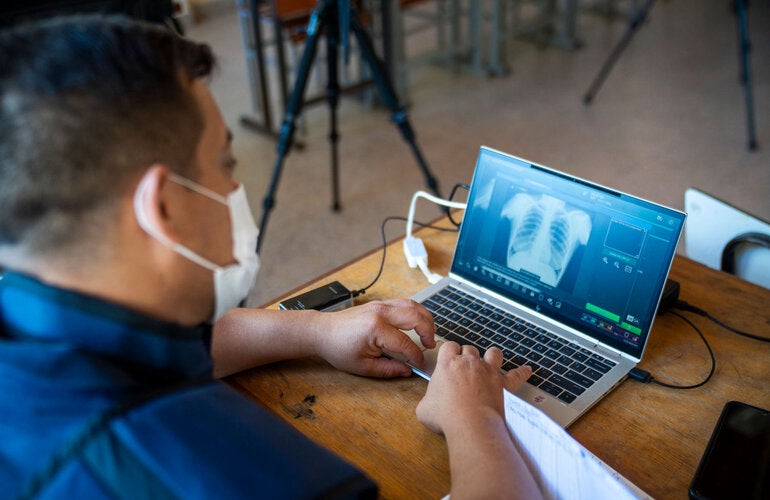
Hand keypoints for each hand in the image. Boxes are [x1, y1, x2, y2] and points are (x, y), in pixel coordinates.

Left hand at [314, 299, 436, 377]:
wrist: (323, 332)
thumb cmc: (338, 348)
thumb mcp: (363, 366)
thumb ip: (388, 369)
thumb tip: (407, 370)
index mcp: (376, 329)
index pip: (406, 343)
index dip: (416, 356)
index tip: (420, 364)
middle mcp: (381, 312)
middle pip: (416, 317)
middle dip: (428, 331)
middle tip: (430, 345)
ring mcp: (380, 305)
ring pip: (412, 305)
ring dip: (425, 318)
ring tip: (429, 333)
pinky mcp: (379, 303)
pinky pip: (404, 303)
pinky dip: (415, 311)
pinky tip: (418, 323)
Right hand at [416, 342, 531, 434]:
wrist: (471, 424)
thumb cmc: (447, 416)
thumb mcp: (424, 409)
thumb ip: (427, 400)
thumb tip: (428, 404)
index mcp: (448, 364)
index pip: (449, 346)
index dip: (449, 351)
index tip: (449, 358)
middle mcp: (469, 363)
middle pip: (470, 349)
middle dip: (467, 356)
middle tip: (465, 367)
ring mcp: (488, 371)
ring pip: (493, 353)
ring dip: (491, 355)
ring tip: (490, 360)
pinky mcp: (503, 384)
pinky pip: (516, 374)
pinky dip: (522, 372)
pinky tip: (526, 370)